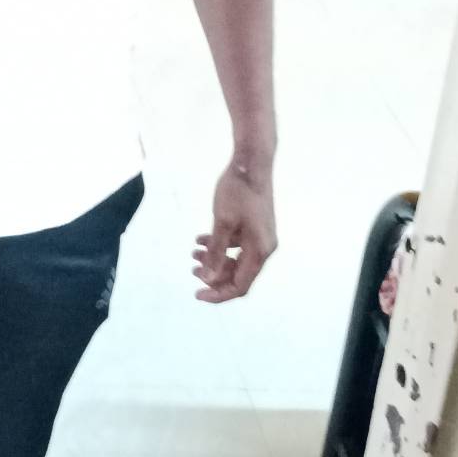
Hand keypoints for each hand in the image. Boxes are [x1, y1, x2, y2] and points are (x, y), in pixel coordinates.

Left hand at [193, 160, 276, 302]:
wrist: (252, 162)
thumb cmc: (237, 191)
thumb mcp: (222, 223)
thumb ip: (215, 252)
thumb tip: (208, 278)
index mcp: (260, 251)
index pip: (240, 285)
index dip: (218, 293)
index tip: (197, 293)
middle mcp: (264, 248)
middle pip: (239, 275)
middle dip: (214, 275)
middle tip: (192, 270)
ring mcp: (261, 237)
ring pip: (237, 259)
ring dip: (215, 259)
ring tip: (193, 253)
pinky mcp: (256, 226)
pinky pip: (238, 245)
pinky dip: (221, 245)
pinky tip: (201, 238)